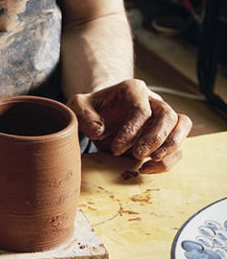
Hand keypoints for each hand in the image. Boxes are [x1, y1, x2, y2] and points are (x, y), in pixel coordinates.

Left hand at [67, 79, 191, 173]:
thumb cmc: (90, 110)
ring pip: (182, 125)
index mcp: (132, 89)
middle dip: (155, 138)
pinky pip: (179, 146)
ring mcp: (162, 117)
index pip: (141, 108)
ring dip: (169, 147)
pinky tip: (146, 169)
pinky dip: (168, 160)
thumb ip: (83, 116)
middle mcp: (152, 100)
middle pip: (168, 115)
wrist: (98, 116)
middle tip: (137, 155)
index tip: (115, 148)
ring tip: (148, 161)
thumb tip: (99, 131)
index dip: (131, 130)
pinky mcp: (166, 134)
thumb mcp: (78, 108)